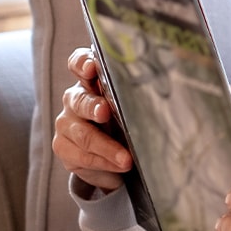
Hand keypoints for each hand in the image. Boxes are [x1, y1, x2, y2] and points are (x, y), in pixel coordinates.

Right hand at [52, 46, 132, 192]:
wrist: (113, 154)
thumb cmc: (128, 119)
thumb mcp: (134, 105)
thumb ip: (138, 97)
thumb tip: (167, 98)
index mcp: (92, 80)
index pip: (79, 63)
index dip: (83, 64)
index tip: (93, 67)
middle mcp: (76, 98)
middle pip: (80, 99)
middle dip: (93, 106)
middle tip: (106, 112)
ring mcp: (66, 122)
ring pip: (82, 133)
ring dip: (105, 147)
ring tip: (126, 159)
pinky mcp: (63, 146)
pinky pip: (80, 156)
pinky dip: (102, 163)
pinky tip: (119, 167)